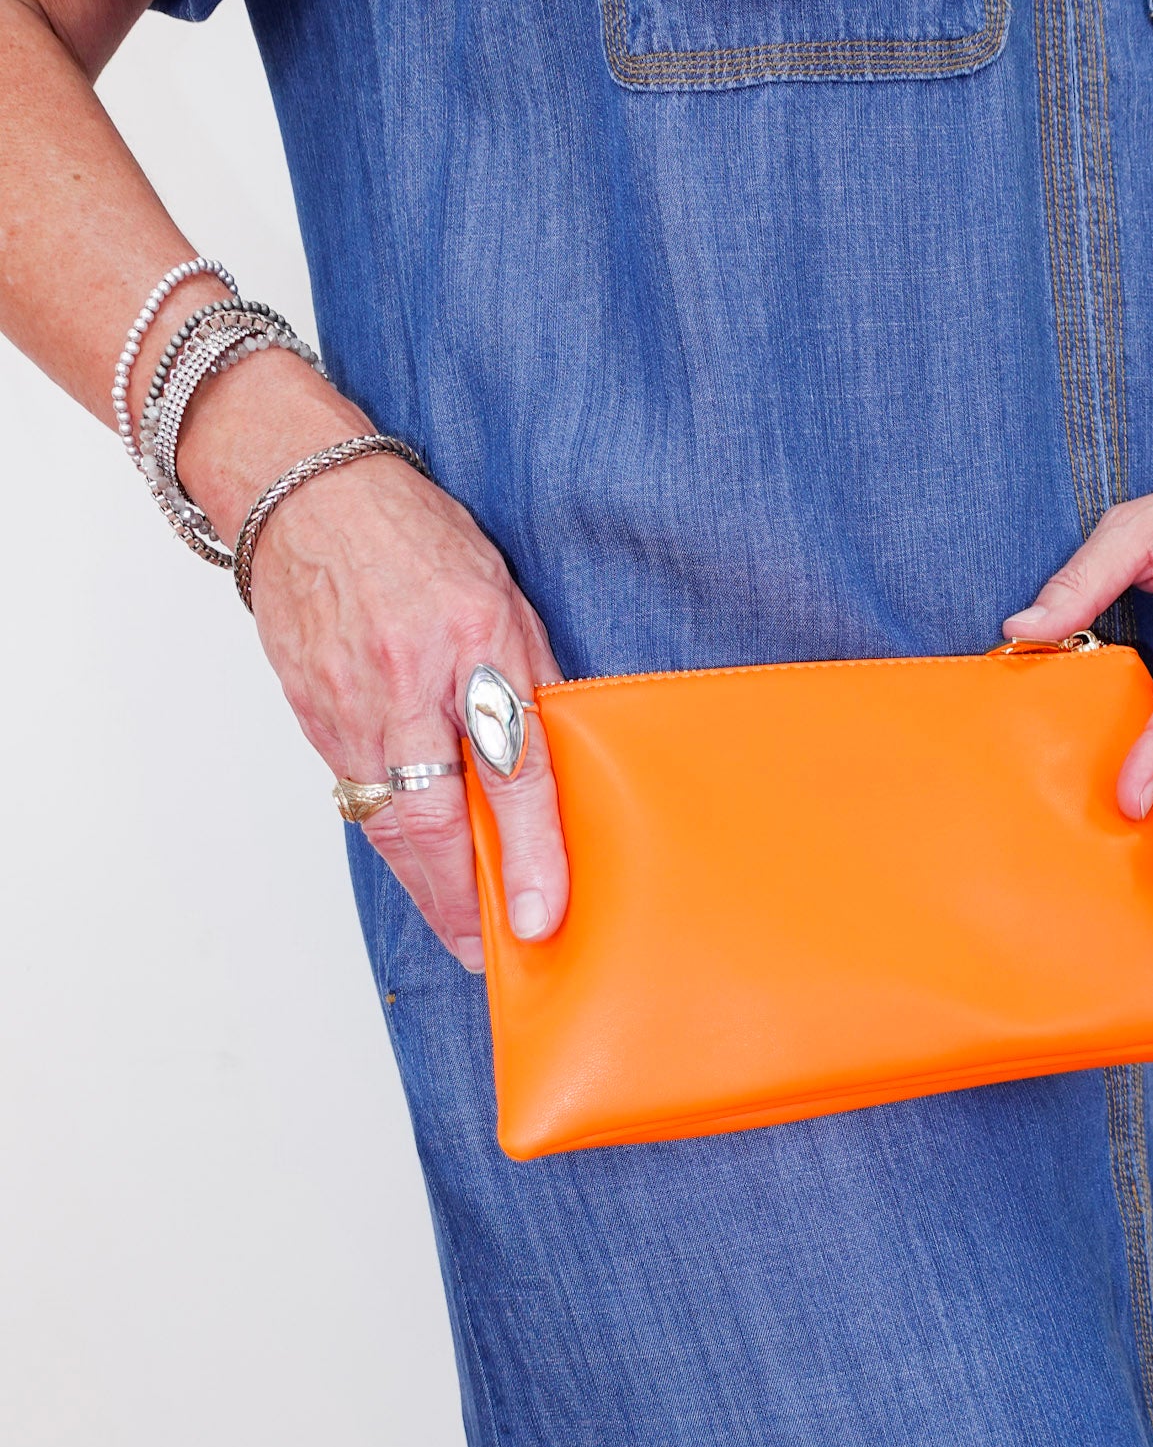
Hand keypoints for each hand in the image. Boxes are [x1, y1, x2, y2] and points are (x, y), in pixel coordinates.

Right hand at [247, 452, 568, 969]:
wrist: (303, 492)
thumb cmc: (413, 539)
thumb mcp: (501, 600)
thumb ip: (528, 683)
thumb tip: (555, 765)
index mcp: (467, 643)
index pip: (507, 769)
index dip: (528, 850)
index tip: (538, 916)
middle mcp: (399, 685)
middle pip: (430, 823)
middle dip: (464, 902)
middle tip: (492, 954)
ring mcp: (345, 708)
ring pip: (388, 824)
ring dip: (427, 886)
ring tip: (465, 930)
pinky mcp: (313, 717)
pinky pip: (358, 798)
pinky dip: (392, 844)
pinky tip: (420, 868)